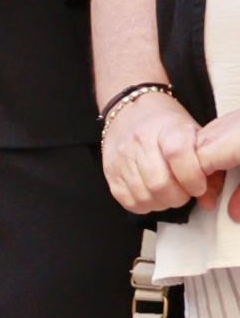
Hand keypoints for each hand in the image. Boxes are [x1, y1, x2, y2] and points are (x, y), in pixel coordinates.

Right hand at [105, 89, 216, 215]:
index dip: (192, 177)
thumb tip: (207, 199)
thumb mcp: (194, 135)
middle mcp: (140, 141)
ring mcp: (122, 158)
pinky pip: (127, 200)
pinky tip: (152, 195)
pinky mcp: (110, 171)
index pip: (178, 154)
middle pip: (159, 183)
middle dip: (178, 197)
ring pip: (143, 196)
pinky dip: (143, 205)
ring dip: (161, 203)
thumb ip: (206, 165)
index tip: (199, 186)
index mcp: (167, 128)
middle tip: (184, 193)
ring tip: (168, 194)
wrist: (132, 113)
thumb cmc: (167, 126)